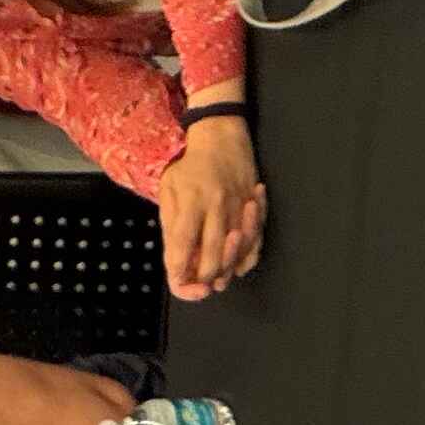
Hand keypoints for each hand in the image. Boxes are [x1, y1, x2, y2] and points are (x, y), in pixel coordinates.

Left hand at [158, 113, 265, 298]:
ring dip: (225, 272)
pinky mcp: (254, 209)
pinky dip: (246, 259)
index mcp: (190, 202)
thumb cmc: (190, 165)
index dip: (179, 273)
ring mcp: (238, 209)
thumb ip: (170, 226)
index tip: (178, 282)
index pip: (182, 247)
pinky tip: (236, 264)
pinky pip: (255, 243)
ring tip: (215, 280)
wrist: (222, 137)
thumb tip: (176, 261)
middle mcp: (216, 207)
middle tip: (198, 287)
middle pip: (211, 258)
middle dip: (203, 280)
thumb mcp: (169, 189)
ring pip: (235, 254)